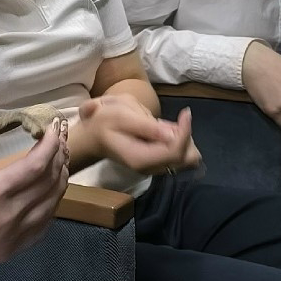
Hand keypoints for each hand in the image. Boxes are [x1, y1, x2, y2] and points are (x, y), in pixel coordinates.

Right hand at [0, 115, 68, 275]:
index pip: (36, 165)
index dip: (50, 144)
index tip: (53, 126)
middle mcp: (10, 215)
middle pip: (49, 183)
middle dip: (59, 157)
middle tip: (59, 139)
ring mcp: (14, 237)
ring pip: (51, 205)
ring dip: (60, 181)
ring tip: (60, 161)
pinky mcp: (12, 250)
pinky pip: (42, 226)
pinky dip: (51, 206)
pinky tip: (49, 194)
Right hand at [78, 95, 201, 173]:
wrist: (92, 137)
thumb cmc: (104, 123)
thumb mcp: (121, 115)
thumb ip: (146, 126)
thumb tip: (172, 134)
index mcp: (142, 158)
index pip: (176, 151)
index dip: (185, 131)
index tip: (184, 112)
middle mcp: (152, 168)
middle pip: (188, 158)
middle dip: (186, 138)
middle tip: (174, 121)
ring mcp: (155, 167)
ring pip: (187, 157)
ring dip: (182, 139)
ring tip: (163, 125)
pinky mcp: (157, 162)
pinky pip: (178, 154)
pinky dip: (176, 140)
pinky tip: (161, 130)